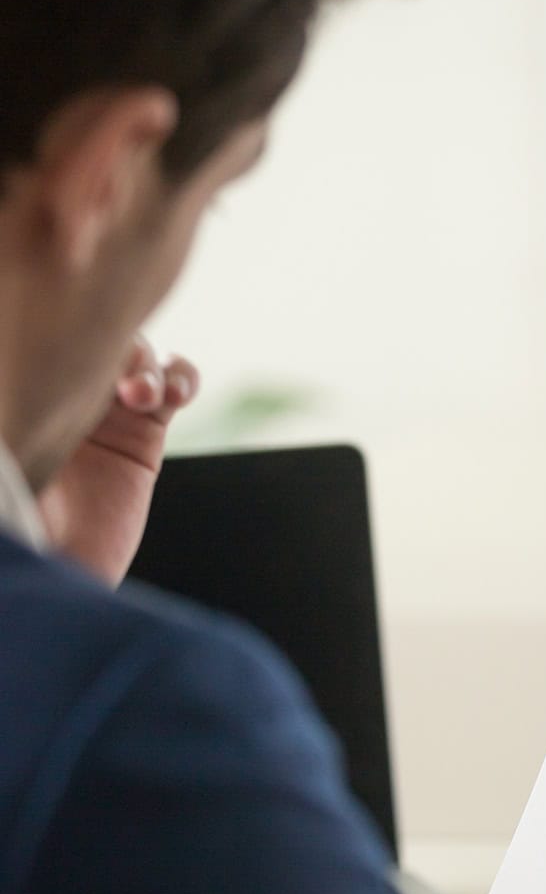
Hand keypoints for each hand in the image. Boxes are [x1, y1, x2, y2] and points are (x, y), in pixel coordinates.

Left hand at [38, 336, 198, 585]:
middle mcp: (63, 389)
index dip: (60, 319)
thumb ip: (20, 412)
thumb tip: (20, 360)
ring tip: (138, 394)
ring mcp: (108, 408)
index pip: (43, 331)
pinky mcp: (146, 432)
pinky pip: (175, 384)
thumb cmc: (14, 517)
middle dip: (105, 334)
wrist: (54, 574)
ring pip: (137, 351)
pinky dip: (181, 378)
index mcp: (24, 387)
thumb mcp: (6, 460)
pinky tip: (172, 395)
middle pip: (93, 330)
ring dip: (143, 359)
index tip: (63, 339)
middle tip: (103, 364)